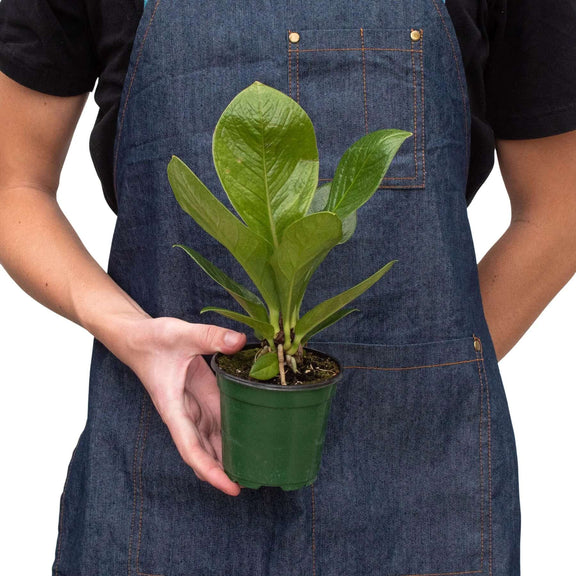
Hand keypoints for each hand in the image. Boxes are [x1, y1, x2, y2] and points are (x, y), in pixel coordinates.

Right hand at [119, 317, 245, 495]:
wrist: (138, 337)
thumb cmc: (151, 340)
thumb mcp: (181, 334)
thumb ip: (210, 337)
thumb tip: (239, 341)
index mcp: (174, 409)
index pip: (192, 449)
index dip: (211, 471)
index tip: (231, 488)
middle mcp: (185, 415)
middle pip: (205, 453)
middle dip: (226, 471)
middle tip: (258, 481)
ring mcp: (195, 408)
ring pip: (213, 440)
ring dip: (231, 455)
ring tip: (260, 467)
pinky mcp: (203, 397)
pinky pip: (219, 421)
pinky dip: (233, 433)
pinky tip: (253, 437)